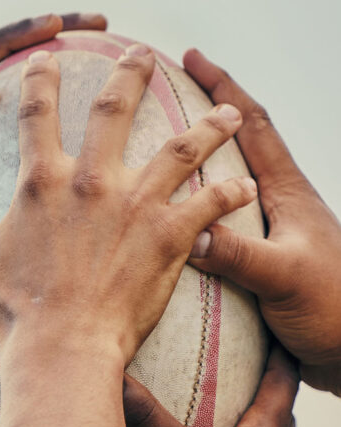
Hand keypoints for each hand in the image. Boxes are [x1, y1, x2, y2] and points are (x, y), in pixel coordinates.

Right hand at [0, 44, 256, 426]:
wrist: (60, 350)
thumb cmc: (10, 313)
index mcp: (43, 183)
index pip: (39, 114)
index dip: (41, 80)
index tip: (48, 60)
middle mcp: (92, 182)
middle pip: (114, 110)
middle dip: (129, 75)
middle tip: (142, 56)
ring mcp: (135, 206)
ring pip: (180, 148)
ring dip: (206, 125)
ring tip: (226, 110)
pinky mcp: (168, 237)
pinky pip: (209, 205)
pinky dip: (229, 192)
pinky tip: (244, 184)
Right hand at [184, 49, 340, 394]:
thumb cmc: (334, 308)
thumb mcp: (284, 277)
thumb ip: (236, 253)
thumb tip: (186, 230)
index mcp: (286, 193)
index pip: (253, 124)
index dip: (223, 87)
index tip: (192, 59)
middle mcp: (277, 201)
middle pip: (240, 141)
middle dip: (207, 110)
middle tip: (168, 95)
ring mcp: (269, 226)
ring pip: (227, 178)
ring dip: (200, 155)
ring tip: (163, 147)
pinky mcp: (260, 252)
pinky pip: (221, 215)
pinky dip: (198, 201)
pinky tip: (177, 211)